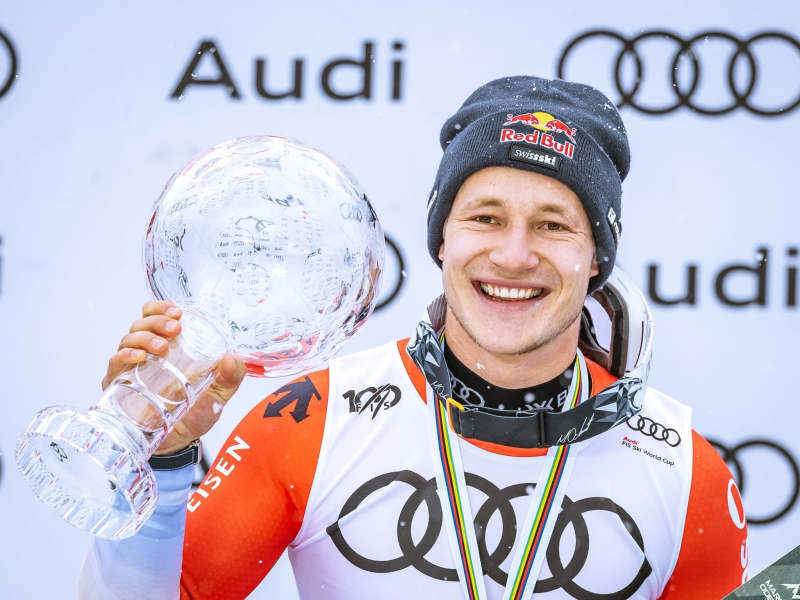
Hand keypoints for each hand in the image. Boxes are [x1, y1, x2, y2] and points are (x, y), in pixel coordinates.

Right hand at [103, 301, 246, 454]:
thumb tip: (233, 359)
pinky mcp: (118, 385)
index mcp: (170, 348)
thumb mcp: (218, 396)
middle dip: (157, 320)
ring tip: (161, 348)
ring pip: (129, 339)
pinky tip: (138, 358)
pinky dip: (125, 356)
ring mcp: (131, 368)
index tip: (178, 313)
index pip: (158, 317)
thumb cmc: (194, 415)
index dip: (163, 308)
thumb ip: (230, 379)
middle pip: (142, 323)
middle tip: (174, 329)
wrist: (176, 445)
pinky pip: (115, 363)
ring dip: (144, 338)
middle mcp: (147, 353)